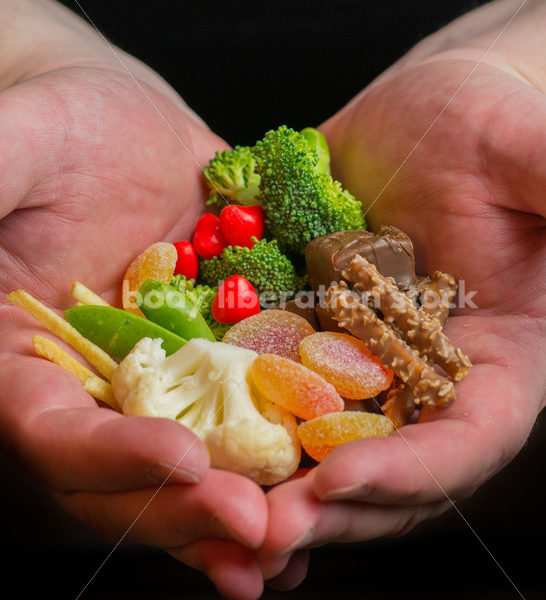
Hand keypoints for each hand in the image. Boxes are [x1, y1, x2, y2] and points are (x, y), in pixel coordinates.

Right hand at [0, 61, 265, 599]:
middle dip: (190, 508)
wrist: (127, 130)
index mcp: (29, 360)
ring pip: (197, 462)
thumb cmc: (62, 128)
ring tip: (290, 548)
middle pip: (130, 474)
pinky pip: (251, 417)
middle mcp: (99, 387)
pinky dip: (280, 458)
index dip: (113, 455)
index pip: (54, 431)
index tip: (184, 460)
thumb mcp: (18, 147)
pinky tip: (321, 491)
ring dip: (239, 510)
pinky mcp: (224, 359)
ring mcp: (168, 379)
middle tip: (255, 531)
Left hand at [259, 56, 545, 583]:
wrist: (423, 122)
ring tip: (217, 518)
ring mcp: (363, 370)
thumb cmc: (487, 130)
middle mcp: (426, 384)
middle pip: (386, 470)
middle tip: (259, 530)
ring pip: (324, 452)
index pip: (466, 441)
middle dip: (328, 508)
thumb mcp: (530, 154)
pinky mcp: (310, 342)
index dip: (412, 472)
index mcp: (495, 365)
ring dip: (275, 491)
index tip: (341, 479)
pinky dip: (243, 436)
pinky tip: (201, 458)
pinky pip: (275, 402)